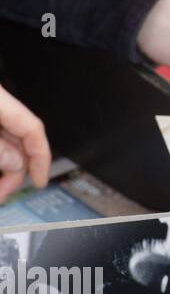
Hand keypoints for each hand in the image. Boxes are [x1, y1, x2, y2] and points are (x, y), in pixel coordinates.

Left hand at [0, 85, 49, 200]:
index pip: (34, 129)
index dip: (42, 158)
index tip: (40, 181)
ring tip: (0, 187)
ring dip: (3, 169)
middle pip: (17, 141)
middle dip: (14, 170)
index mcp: (0, 100)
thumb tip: (15, 163)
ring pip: (3, 145)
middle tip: (6, 192)